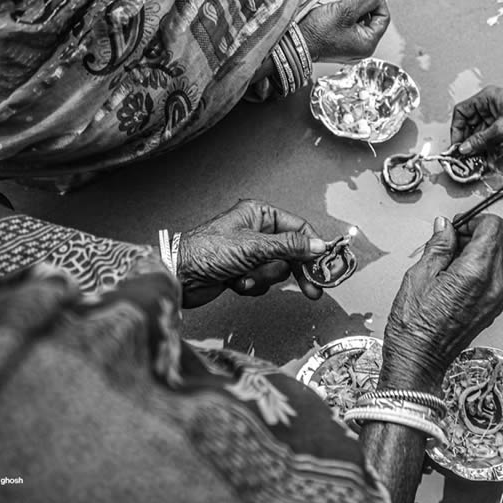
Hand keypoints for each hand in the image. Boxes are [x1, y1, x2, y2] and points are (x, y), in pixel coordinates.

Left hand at [177, 199, 326, 307]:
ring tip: (245, 276)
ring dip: (262, 278)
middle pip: (291, 252)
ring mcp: (249, 252)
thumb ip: (289, 247)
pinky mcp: (242, 271)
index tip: (325, 263)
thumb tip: (317, 246)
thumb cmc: (206, 251)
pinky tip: (235, 283)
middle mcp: (256, 231)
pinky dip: (250, 285)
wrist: (178, 276)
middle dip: (293, 271)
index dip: (313, 246)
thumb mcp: (254, 246)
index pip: (298, 228)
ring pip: (276, 270)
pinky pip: (261, 281)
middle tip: (312, 289)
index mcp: (259, 214)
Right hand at [299, 0, 389, 63]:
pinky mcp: (340, 43)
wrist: (294, 44)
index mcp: (367, 44)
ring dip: (353, 9)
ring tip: (340, 6)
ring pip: (360, 20)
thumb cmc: (316, 33)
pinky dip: (345, 15)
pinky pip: (349, 25)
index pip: (383, 18)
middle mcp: (361, 48)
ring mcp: (350, 47)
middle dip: (363, 5)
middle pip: (372, 19)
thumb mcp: (345, 10)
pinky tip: (335, 12)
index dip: (378, 1)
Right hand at [380, 215, 502, 390]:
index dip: (474, 220)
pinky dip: (475, 272)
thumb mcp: (419, 275)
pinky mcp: (491, 310)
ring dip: (473, 254)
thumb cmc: (414, 325)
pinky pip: (490, 279)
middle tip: (447, 244)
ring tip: (445, 266)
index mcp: (475, 272)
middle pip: (496, 242)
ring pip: (493, 260)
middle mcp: (492, 286)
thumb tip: (446, 227)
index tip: (457, 226)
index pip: (494, 226)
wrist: (419, 361)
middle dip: (473, 236)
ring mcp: (495, 300)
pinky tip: (452, 281)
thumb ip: (438, 245)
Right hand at [450, 86, 502, 154]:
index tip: (457, 144)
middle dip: (466, 140)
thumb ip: (481, 140)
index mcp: (487, 98)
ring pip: (479, 132)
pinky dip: (486, 146)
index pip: (462, 111)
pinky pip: (489, 137)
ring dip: (476, 145)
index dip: (456, 128)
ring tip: (474, 158)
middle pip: (469, 123)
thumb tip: (465, 148)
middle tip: (464, 155)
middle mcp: (490, 105)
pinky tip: (485, 156)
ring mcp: (497, 116)